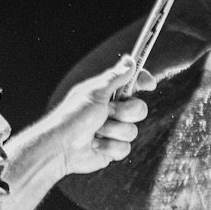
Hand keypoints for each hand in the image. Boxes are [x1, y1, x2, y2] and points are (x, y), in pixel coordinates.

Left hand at [42, 57, 156, 176]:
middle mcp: (113, 111)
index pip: (132, 83)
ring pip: (133, 131)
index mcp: (108, 93)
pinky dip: (109, 147)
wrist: (61, 148)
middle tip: (107, 112)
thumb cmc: (73, 116)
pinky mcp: (113, 149)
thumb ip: (115, 77)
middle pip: (139, 109)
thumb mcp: (95, 92)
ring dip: (113, 131)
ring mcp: (114, 130)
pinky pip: (125, 148)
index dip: (142, 81)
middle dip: (124, 113)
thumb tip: (130, 60)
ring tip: (95, 132)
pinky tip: (95, 145)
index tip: (149, 84)